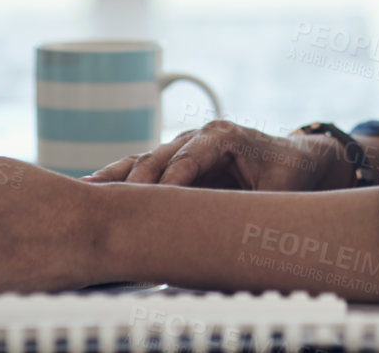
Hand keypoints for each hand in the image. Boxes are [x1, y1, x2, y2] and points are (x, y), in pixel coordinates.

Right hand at [83, 120, 344, 190]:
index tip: (147, 211)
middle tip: (105, 213)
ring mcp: (182, 145)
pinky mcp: (173, 161)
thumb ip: (252, 212)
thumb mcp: (277, 195)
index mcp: (222, 136)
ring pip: (140, 162)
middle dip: (132, 187)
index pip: (185, 161)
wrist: (297, 159)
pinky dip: (116, 181)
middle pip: (155, 159)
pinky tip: (88, 191)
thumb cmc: (288, 177)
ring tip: (81, 198)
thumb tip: (231, 243)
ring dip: (112, 181)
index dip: (165, 186)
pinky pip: (140, 169)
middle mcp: (196, 136)